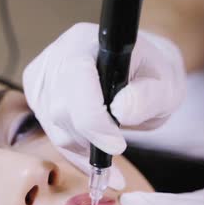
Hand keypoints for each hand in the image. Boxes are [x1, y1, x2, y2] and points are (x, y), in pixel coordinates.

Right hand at [23, 23, 185, 188]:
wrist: (139, 73)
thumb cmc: (152, 75)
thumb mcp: (165, 85)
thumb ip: (147, 96)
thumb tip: (121, 110)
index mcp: (85, 41)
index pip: (76, 79)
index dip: (93, 118)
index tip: (117, 145)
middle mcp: (56, 57)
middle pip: (62, 109)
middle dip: (92, 137)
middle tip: (119, 146)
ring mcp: (42, 80)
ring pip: (56, 129)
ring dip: (86, 147)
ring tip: (112, 152)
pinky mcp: (39, 101)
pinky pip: (55, 138)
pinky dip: (78, 156)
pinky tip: (98, 163)